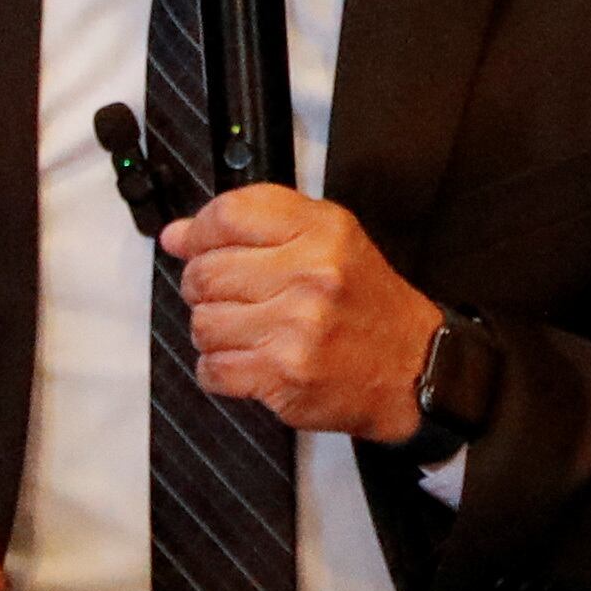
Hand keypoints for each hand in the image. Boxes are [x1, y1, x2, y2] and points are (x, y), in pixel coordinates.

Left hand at [159, 184, 441, 439]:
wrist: (413, 368)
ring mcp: (296, 327)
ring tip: (250, 332)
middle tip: (235, 296)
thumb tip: (176, 235)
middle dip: (206, 288)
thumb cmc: (366, 305)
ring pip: (202, 323)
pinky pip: (211, 369)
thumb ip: (254, 228)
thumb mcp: (328, 242)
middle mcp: (311, 274)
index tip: (197, 245)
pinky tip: (252, 361)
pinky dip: (221, 370)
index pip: (228, 215)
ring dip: (215, 332)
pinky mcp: (282, 375)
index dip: (199, 232)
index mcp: (323, 231)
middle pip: (205, 272)